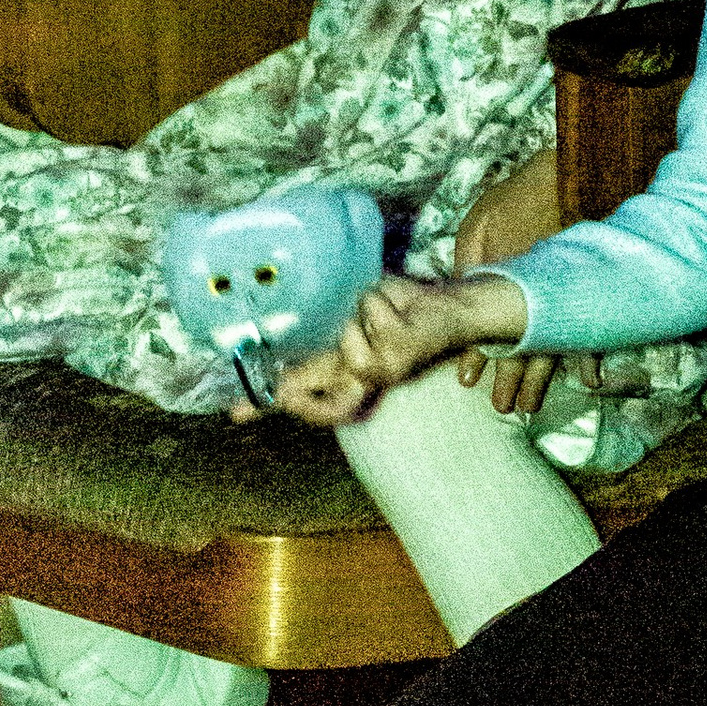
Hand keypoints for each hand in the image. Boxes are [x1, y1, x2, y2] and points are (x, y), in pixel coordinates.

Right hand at [271, 270, 528, 425]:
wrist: (457, 307)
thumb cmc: (406, 310)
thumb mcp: (360, 321)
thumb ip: (326, 341)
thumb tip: (285, 346)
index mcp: (358, 373)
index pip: (321, 403)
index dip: (289, 406)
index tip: (248, 409)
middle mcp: (369, 377)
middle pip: (321, 393)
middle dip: (293, 393)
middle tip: (268, 399)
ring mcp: (384, 367)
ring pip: (347, 334)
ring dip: (363, 310)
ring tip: (386, 307)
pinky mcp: (398, 349)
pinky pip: (369, 311)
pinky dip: (382, 296)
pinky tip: (401, 302)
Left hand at [452, 147, 562, 413]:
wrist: (566, 175)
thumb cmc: (516, 198)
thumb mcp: (478, 227)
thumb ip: (468, 265)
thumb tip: (460, 294)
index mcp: (500, 286)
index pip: (483, 332)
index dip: (475, 358)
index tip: (467, 381)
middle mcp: (531, 301)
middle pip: (518, 351)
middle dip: (509, 381)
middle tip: (503, 409)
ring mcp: (561, 299)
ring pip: (550, 351)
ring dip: (539, 380)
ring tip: (530, 407)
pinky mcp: (583, 292)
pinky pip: (587, 332)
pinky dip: (588, 358)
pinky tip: (591, 381)